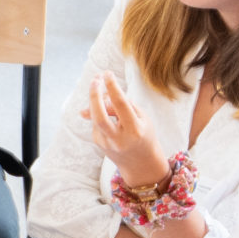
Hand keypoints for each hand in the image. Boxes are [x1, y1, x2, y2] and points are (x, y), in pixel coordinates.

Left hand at [81, 72, 169, 190]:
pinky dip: (99, 111)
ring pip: (95, 117)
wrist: (141, 163)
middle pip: (100, 116)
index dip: (112, 87)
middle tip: (95, 79)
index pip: (121, 105)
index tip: (108, 73)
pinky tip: (104, 106)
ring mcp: (107, 143)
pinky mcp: (99, 144)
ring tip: (98, 84)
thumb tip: (99, 97)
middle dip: (94, 96)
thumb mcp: (141, 118)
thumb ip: (122, 105)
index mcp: (135, 129)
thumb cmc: (144, 134)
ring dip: (95, 99)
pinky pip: (96, 122)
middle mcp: (119, 138)